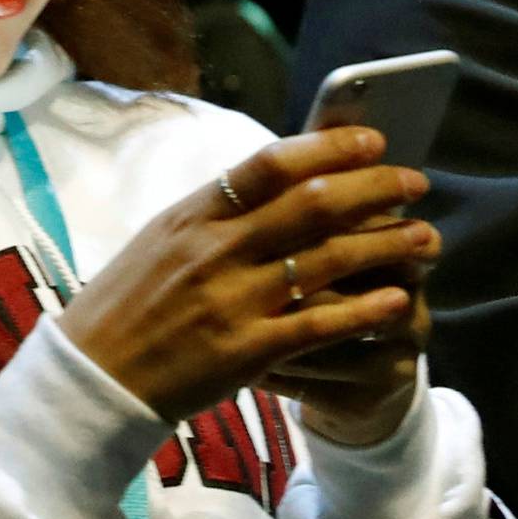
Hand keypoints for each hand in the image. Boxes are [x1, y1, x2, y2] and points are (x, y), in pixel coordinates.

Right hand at [60, 128, 436, 426]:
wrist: (92, 378)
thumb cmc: (127, 304)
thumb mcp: (161, 239)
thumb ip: (217, 211)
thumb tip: (281, 180)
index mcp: (194, 213)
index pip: (271, 162)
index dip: (330, 147)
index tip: (372, 141)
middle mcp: (216, 249)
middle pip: (314, 204)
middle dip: (376, 189)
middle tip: (416, 183)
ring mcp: (232, 300)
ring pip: (328, 260)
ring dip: (386, 244)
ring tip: (425, 239)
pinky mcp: (246, 352)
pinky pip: (320, 325)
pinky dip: (364, 309)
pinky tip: (398, 300)